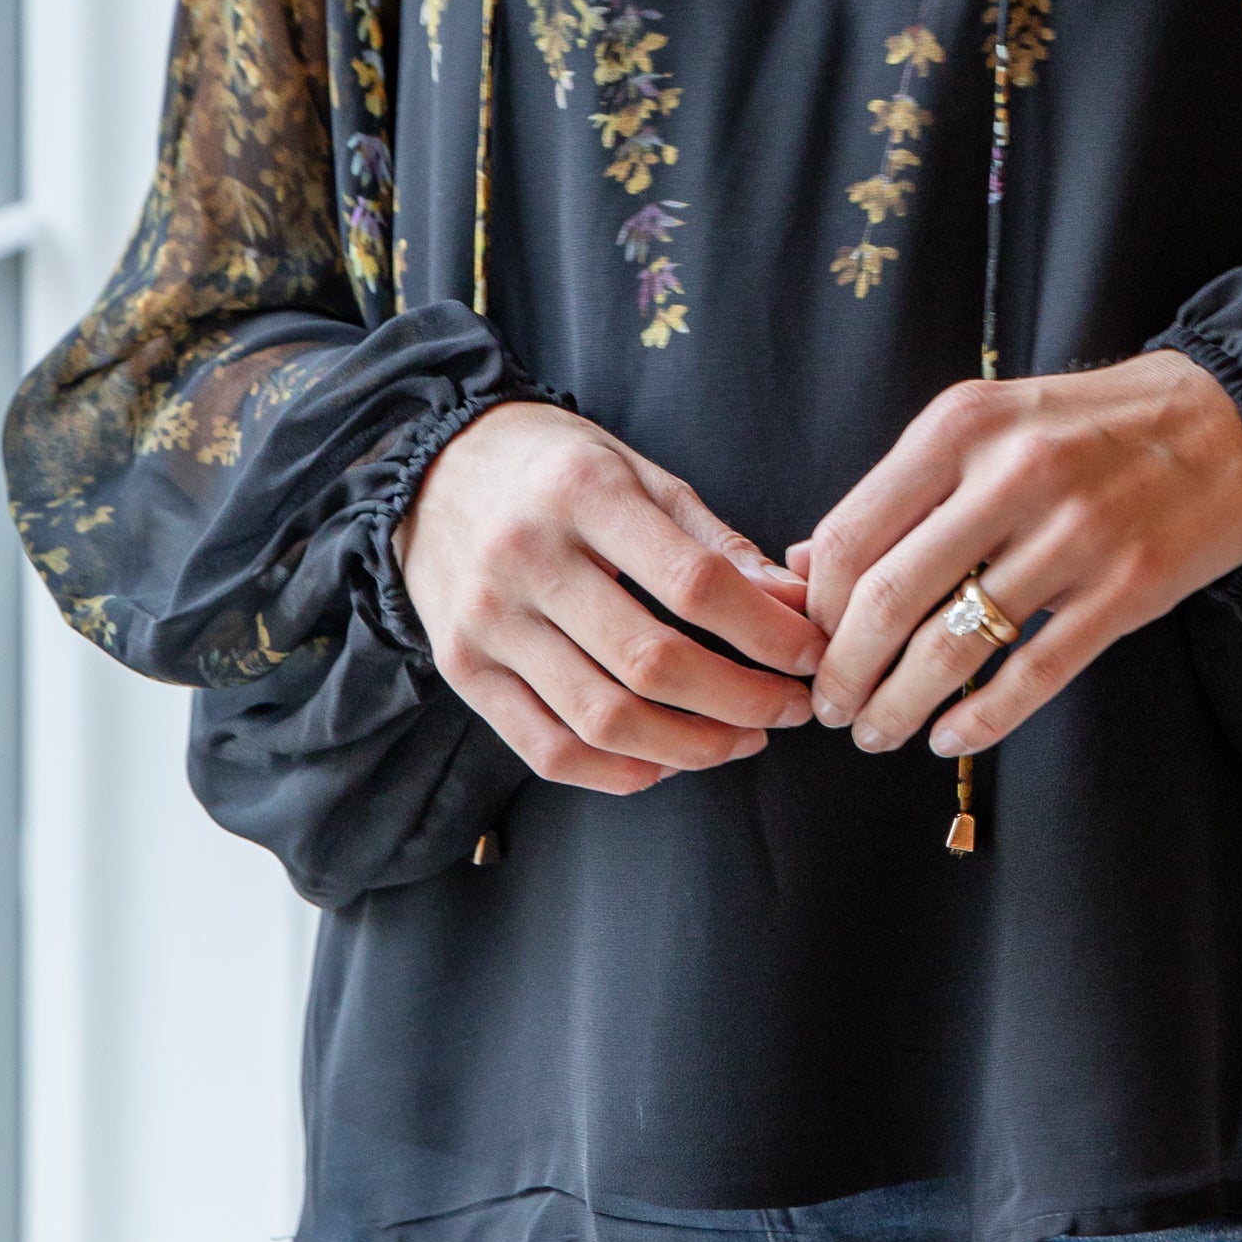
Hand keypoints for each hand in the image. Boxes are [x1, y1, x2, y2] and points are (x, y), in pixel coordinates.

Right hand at [397, 402, 816, 795]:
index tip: (811, 656)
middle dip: (740, 700)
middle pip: (651, 661)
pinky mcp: (462, 670)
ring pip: (602, 718)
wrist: (430, 469)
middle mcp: (526, 558)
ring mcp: (487, 621)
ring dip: (690, 747)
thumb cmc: (553, 468)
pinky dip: (617, 773)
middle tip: (790, 709)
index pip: (694, 583)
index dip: (766, 633)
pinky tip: (667, 763)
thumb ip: (714, 540)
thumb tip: (794, 603)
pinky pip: (546, 748)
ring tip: (742, 740)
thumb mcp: (635, 471)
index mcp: (582, 492)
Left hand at [797, 351, 1241, 761]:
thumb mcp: (983, 425)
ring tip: (879, 732)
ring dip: (898, 707)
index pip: (850, 536)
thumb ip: (899, 490)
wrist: (1224, 425)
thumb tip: (804, 568)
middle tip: (831, 709)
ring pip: (951, 650)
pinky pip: (1031, 676)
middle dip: (844, 673)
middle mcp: (1013, 475)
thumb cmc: (1083, 428)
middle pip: (888, 600)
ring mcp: (1074, 535)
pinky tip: (950, 738)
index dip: (818, 611)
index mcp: (961, 427)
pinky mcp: (1126, 589)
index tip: (810, 647)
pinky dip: (978, 722)